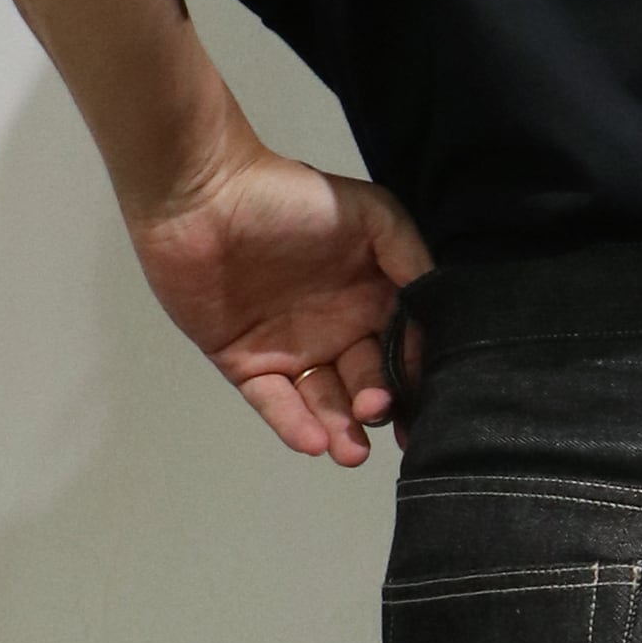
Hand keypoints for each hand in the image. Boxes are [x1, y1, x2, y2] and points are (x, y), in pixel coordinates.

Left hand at [126, 146, 434, 465]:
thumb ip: (410, 259)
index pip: (401, 354)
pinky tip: (314, 441)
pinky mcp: (244, 364)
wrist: (202, 191)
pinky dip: (294, 425)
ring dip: (340, 430)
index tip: (427, 404)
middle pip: (365, 386)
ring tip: (350, 451)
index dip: (415, 380)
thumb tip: (439, 310)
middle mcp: (335, 332)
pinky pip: (274, 403)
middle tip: (376, 415)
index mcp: (369, 302)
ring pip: (323, 404)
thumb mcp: (372, 216)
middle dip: (376, 409)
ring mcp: (290, 352)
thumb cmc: (289, 196)